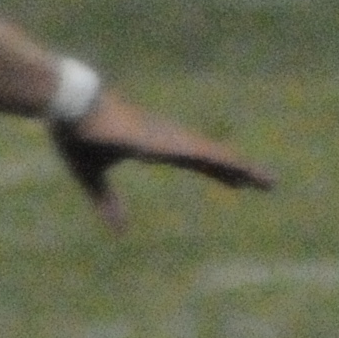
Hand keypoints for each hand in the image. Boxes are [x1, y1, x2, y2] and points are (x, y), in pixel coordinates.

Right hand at [51, 88, 274, 231]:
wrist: (68, 105)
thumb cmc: (77, 134)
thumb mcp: (91, 177)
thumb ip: (107, 203)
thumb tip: (120, 232)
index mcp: (154, 146)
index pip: (195, 161)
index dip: (218, 172)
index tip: (239, 183)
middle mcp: (167, 140)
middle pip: (212, 157)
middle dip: (239, 170)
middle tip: (270, 182)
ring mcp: (167, 137)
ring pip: (212, 154)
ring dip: (239, 166)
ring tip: (265, 179)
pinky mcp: (161, 138)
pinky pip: (197, 151)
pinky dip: (218, 158)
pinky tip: (237, 166)